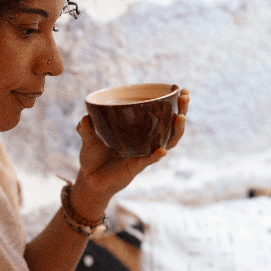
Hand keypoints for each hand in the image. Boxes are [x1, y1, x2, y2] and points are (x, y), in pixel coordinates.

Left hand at [68, 89, 190, 218]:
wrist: (90, 180)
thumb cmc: (94, 157)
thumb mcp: (89, 139)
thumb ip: (86, 128)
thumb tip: (85, 118)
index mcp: (138, 131)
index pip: (160, 115)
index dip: (173, 104)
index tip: (182, 90)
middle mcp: (145, 142)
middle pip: (170, 126)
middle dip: (181, 111)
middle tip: (186, 98)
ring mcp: (143, 154)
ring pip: (167, 142)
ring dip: (176, 131)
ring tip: (180, 118)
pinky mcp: (136, 167)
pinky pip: (149, 160)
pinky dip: (155, 155)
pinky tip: (162, 150)